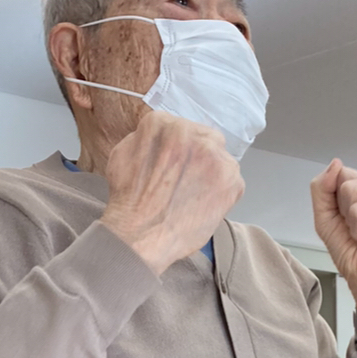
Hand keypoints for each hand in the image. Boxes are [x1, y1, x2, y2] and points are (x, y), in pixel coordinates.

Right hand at [100, 111, 243, 275]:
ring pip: (221, 160)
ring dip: (212, 173)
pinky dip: (223, 193)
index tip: (173, 165)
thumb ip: (146, 139)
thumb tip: (160, 140)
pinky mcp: (232, 181)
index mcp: (163, 122)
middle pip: (205, 139)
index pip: (179, 128)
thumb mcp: (123, 154)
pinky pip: (233, 182)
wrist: (139, 235)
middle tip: (185, 180)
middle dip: (198, 157)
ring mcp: (216, 157)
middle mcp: (192, 133)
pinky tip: (203, 206)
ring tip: (193, 196)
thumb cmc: (128, 200)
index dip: (177, 150)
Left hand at [310, 160, 356, 326]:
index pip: (336, 173)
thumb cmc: (353, 253)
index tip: (345, 221)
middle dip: (341, 209)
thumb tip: (335, 164)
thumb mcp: (324, 218)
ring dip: (351, 220)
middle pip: (342, 178)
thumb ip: (322, 189)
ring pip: (349, 190)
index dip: (332, 200)